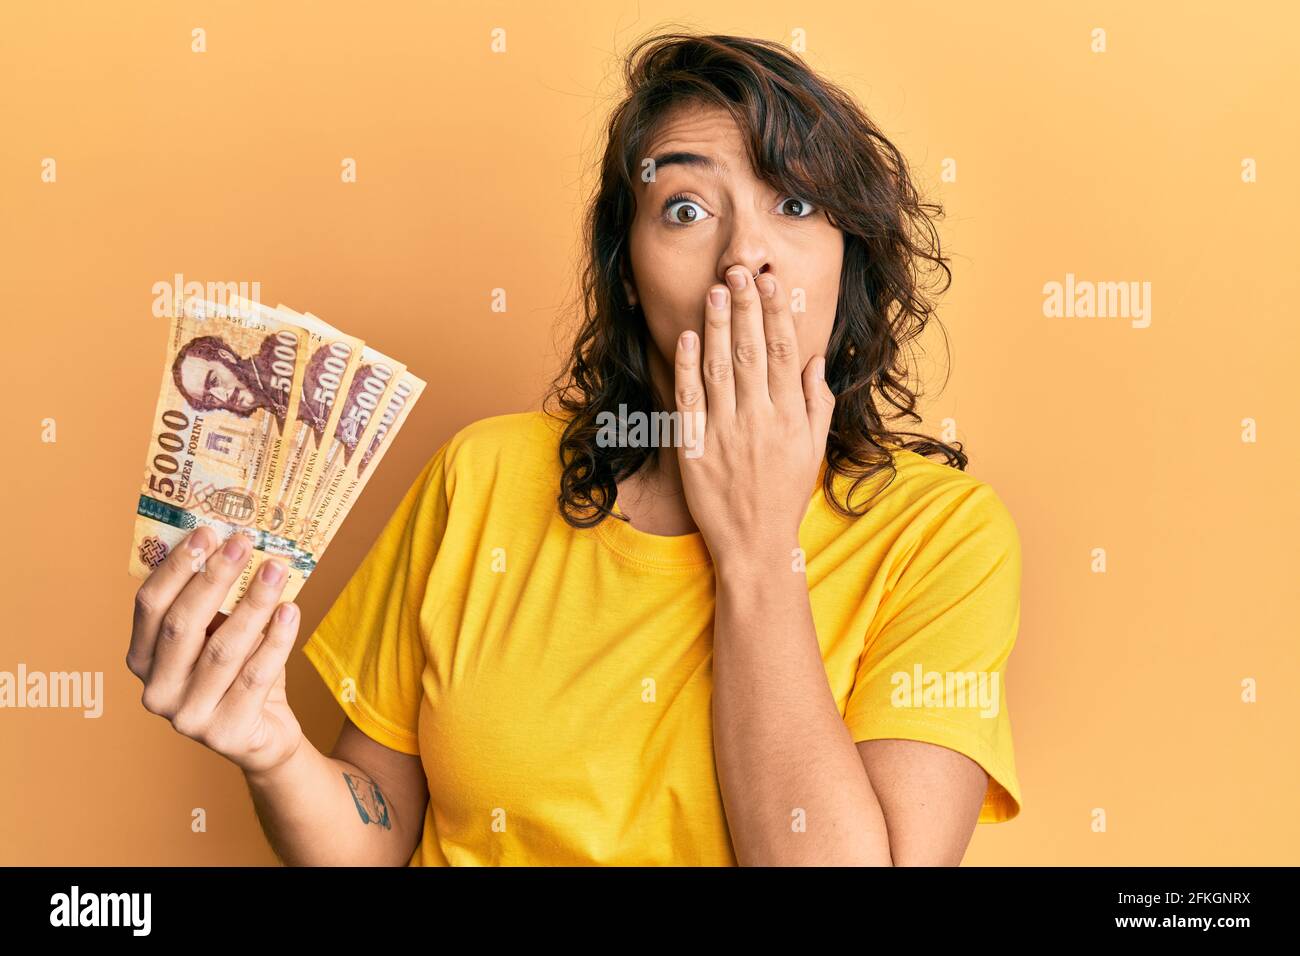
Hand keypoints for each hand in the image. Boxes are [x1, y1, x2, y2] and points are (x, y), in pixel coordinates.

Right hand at [127, 526, 304, 775]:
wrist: (264, 735)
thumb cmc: (238, 673)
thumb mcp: (218, 635)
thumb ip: (216, 602)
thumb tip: (237, 541)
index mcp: (143, 659)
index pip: (150, 606)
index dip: (177, 567)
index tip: (207, 532)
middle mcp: (156, 690)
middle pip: (183, 624)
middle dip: (215, 577)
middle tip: (244, 542)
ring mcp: (188, 717)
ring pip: (223, 649)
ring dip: (253, 604)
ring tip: (276, 570)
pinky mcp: (226, 734)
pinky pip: (256, 677)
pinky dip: (276, 641)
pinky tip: (291, 611)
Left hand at [673, 265, 834, 569]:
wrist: (755, 545)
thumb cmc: (784, 496)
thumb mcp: (814, 451)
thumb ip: (816, 404)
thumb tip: (814, 360)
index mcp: (791, 418)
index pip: (783, 353)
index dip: (776, 314)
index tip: (771, 283)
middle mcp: (759, 420)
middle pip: (750, 352)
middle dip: (745, 307)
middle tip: (740, 271)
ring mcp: (724, 433)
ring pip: (718, 368)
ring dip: (716, 326)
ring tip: (716, 291)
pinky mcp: (694, 448)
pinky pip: (688, 400)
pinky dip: (686, 367)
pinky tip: (686, 338)